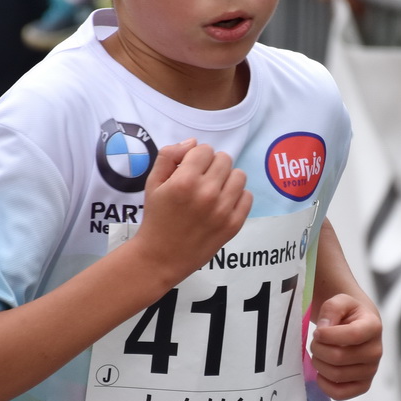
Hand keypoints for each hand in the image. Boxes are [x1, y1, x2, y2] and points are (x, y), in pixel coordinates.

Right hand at [128, 141, 251, 282]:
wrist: (161, 257)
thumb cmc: (156, 218)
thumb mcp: (153, 183)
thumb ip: (169, 155)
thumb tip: (194, 143)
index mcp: (185, 181)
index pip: (205, 149)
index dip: (196, 157)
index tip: (189, 170)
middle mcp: (206, 193)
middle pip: (224, 159)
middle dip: (212, 165)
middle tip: (201, 180)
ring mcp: (223, 210)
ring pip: (239, 175)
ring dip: (227, 179)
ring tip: (214, 190)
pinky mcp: (234, 225)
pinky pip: (247, 196)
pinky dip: (237, 196)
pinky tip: (222, 203)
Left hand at [310, 294, 382, 399]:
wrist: (357, 326)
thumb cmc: (347, 314)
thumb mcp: (339, 302)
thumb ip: (331, 309)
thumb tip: (324, 329)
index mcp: (373, 327)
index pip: (353, 336)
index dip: (329, 335)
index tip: (317, 332)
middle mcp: (376, 351)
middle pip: (339, 357)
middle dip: (318, 349)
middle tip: (315, 343)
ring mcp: (371, 371)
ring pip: (337, 375)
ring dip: (319, 364)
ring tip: (318, 354)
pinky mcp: (363, 385)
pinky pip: (340, 394)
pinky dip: (325, 385)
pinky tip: (321, 373)